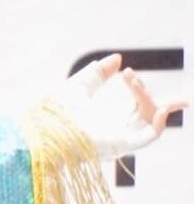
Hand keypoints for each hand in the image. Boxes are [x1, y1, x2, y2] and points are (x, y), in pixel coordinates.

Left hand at [57, 54, 188, 156]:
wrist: (40, 128)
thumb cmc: (53, 114)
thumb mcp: (79, 87)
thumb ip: (98, 73)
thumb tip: (117, 58)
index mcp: (109, 120)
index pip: (138, 106)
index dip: (139, 88)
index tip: (126, 72)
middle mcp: (117, 132)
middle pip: (148, 113)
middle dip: (152, 96)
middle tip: (134, 79)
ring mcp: (119, 140)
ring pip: (150, 120)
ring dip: (150, 100)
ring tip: (133, 83)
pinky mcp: (119, 145)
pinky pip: (150, 137)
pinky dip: (160, 123)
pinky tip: (163, 107)